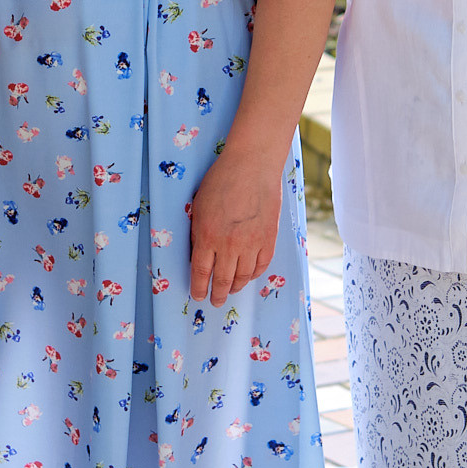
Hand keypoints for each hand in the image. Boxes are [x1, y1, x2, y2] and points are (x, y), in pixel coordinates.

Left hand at [186, 146, 284, 305]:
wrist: (252, 166)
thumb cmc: (221, 181)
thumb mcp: (199, 207)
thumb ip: (199, 233)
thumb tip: (198, 254)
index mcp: (207, 236)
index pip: (200, 272)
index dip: (198, 288)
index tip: (198, 296)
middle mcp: (229, 245)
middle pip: (222, 280)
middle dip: (217, 295)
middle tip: (214, 302)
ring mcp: (251, 244)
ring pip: (242, 277)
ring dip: (234, 287)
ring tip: (230, 290)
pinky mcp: (269, 239)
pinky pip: (260, 266)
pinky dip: (253, 275)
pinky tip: (247, 276)